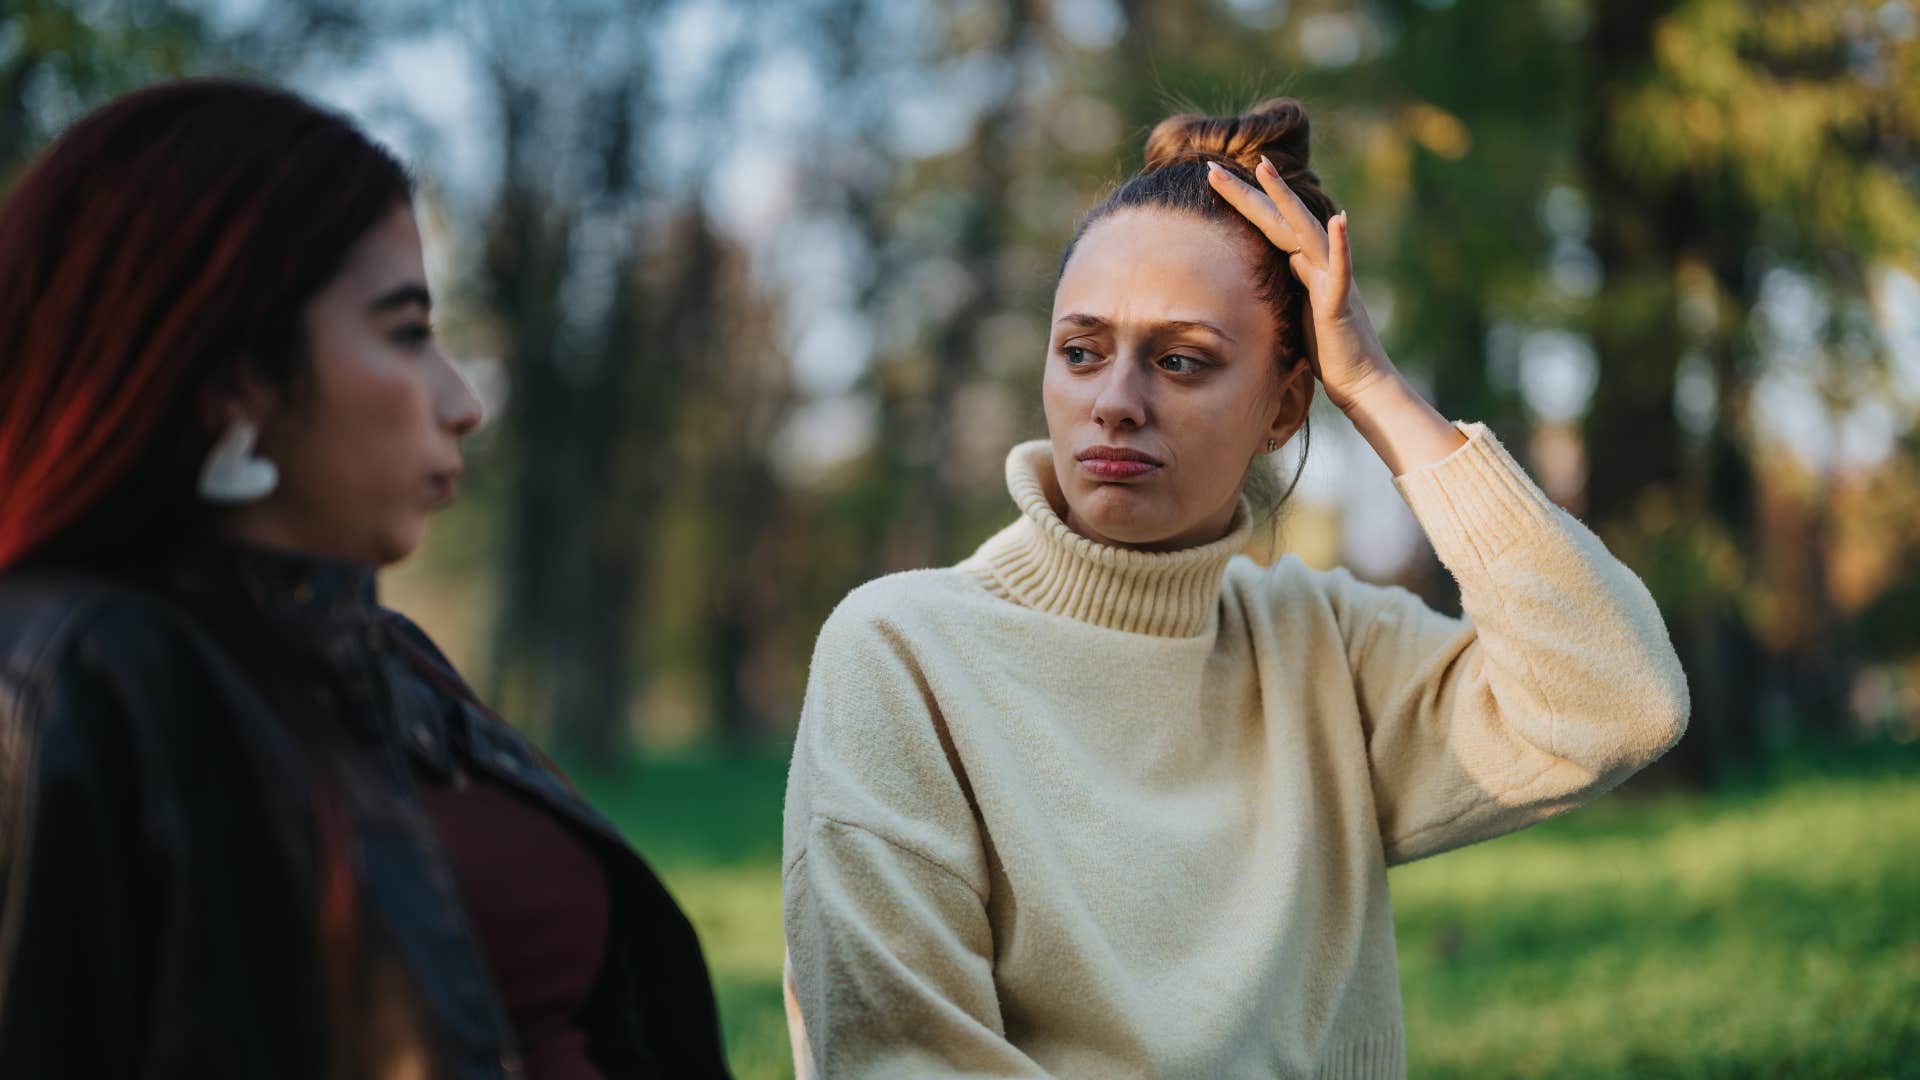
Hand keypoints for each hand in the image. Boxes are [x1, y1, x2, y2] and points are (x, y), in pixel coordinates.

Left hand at [1205, 157, 1394, 414]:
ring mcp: (1331, 278)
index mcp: (1301, 265)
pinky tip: (1340, 220)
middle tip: (1211, 167)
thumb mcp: (1295, 309)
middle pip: (1278, 219)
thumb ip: (1288, 282)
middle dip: (1246, 191)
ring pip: (1307, 231)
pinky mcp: (1341, 302)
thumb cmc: (1327, 349)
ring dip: (1286, 200)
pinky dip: (1341, 246)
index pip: (1265, 225)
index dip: (1240, 201)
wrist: (1359, 381)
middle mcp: (1317, 262)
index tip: (1210, 178)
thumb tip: (1277, 263)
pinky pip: (1342, 271)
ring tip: (1265, 169)